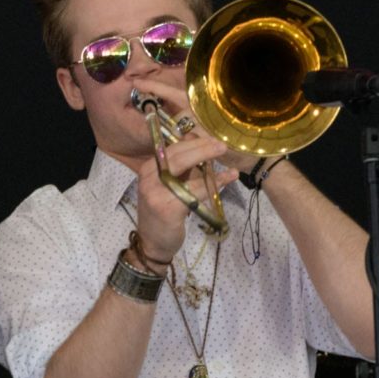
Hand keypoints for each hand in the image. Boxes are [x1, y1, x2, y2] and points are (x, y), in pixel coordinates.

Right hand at [126, 79, 252, 262]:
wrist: (154, 243)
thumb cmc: (163, 213)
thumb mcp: (167, 186)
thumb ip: (181, 168)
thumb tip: (201, 144)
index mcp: (149, 168)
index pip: (172, 147)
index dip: (193, 140)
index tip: (212, 134)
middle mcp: (149, 177)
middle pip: (178, 155)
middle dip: (203, 148)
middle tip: (223, 145)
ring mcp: (156, 192)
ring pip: (188, 172)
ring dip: (211, 167)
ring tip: (229, 163)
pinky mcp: (168, 207)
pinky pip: (195, 192)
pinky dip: (213, 185)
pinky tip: (227, 179)